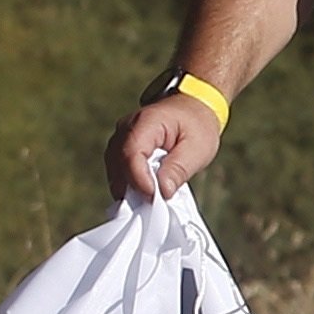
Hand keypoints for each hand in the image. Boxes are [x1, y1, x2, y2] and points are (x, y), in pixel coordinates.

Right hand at [107, 93, 221, 203]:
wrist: (193, 109)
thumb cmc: (197, 125)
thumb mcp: (198, 148)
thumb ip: (178, 169)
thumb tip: (162, 192)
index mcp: (147, 122)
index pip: (131, 153)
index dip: (139, 179)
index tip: (154, 197)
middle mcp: (126, 128)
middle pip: (118, 164)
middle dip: (132, 187)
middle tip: (152, 205)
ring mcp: (121, 138)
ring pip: (115, 169)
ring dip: (130, 187)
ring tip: (150, 200)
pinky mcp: (122, 148)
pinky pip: (119, 170)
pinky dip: (129, 183)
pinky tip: (144, 193)